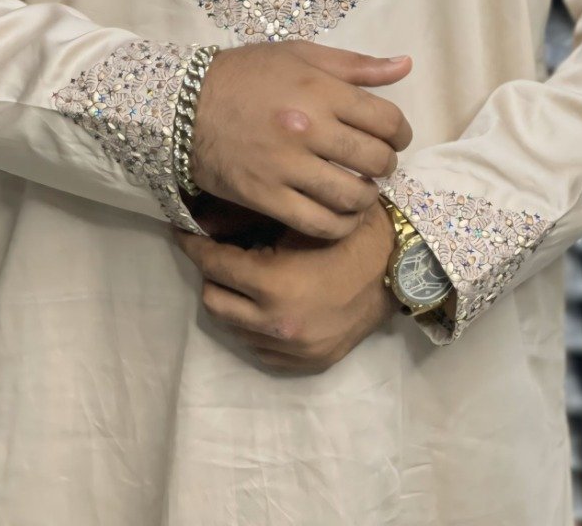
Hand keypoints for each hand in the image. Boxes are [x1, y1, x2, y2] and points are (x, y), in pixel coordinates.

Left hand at [172, 197, 398, 374]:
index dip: (193, 245)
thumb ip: (249, 220)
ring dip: (234, 302)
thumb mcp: (296, 220)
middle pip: (214, 301)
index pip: (212, 265)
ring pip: (234, 328)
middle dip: (213, 275)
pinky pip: (261, 350)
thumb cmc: (348, 234)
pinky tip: (268, 304)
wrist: (399, 270)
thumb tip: (204, 216)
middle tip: (220, 253)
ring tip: (245, 278)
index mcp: (272, 285)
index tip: (182, 232)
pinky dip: (256, 328)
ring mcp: (292, 351)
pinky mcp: (307, 364)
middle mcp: (276, 325)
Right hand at [189, 40, 413, 241]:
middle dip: (385, 165)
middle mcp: (309, 129)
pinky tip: (338, 214)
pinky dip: (340, 226)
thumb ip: (356, 64)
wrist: (185, 106)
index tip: (392, 138)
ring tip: (358, 189)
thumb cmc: (246, 75)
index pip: (386, 121)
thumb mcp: (299, 55)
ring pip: (352, 197)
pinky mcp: (267, 198)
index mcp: (321, 90)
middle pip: (375, 161)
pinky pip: (319, 224)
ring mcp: (287, 167)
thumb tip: (405, 66)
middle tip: (374, 164)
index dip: (399, 133)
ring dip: (365, 197)